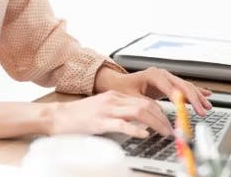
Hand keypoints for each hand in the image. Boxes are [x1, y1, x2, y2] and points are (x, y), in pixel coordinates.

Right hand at [48, 90, 174, 137]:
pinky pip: (122, 124)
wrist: (57, 116)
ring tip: (165, 133)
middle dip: (164, 118)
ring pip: (139, 112)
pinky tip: (144, 134)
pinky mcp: (99, 122)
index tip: (170, 122)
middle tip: (173, 130)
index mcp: (115, 96)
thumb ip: (120, 112)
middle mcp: (113, 100)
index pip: (144, 101)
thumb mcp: (102, 108)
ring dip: (156, 123)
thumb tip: (141, 122)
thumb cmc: (78, 116)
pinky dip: (135, 129)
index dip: (161, 112)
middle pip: (146, 105)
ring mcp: (106, 110)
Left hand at [95, 66, 212, 115]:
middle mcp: (162, 74)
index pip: (171, 88)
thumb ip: (145, 104)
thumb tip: (157, 113)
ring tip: (207, 107)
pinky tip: (206, 94)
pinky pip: (184, 87)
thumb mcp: (132, 98)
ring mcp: (166, 77)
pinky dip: (196, 91)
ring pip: (186, 87)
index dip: (181, 99)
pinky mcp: (169, 83)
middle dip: (194, 99)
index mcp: (153, 75)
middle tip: (202, 111)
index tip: (188, 109)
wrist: (118, 82)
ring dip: (198, 97)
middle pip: (183, 86)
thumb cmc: (123, 89)